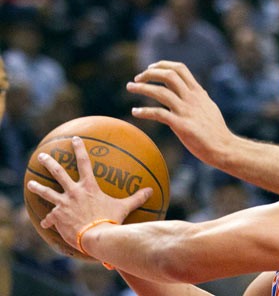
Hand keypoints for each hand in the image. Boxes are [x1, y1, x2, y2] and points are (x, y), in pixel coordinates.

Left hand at [26, 137, 151, 251]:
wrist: (95, 236)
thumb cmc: (110, 220)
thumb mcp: (124, 208)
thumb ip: (137, 198)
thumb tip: (151, 191)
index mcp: (89, 187)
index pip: (84, 162)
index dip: (79, 149)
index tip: (74, 139)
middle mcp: (73, 192)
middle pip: (58, 173)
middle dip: (50, 162)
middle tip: (43, 156)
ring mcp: (63, 204)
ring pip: (46, 192)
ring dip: (38, 187)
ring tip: (30, 183)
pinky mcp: (56, 218)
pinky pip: (50, 218)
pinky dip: (49, 220)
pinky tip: (45, 224)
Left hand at [126, 61, 234, 165]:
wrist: (223, 147)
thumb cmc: (216, 130)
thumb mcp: (210, 107)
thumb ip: (201, 97)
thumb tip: (199, 90)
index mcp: (198, 92)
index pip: (180, 69)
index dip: (163, 65)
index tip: (150, 68)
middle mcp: (192, 98)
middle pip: (168, 75)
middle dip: (150, 73)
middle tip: (137, 78)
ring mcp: (186, 111)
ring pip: (160, 92)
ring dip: (142, 88)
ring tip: (130, 88)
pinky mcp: (181, 125)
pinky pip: (158, 114)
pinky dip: (144, 112)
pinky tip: (135, 112)